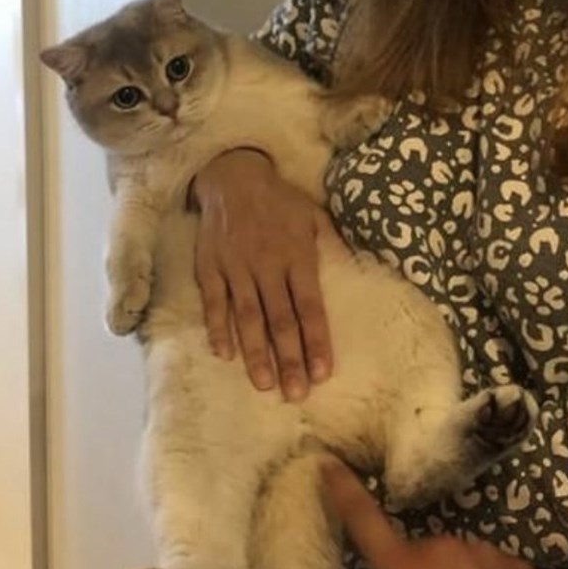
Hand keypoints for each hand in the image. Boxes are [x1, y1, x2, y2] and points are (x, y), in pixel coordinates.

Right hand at [192, 149, 335, 400]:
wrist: (232, 175)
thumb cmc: (279, 200)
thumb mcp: (314, 216)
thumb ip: (332, 246)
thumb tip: (358, 270)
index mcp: (297, 256)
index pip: (310, 307)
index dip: (317, 341)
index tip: (323, 373)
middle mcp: (268, 266)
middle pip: (280, 320)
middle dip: (289, 359)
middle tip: (296, 393)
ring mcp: (236, 268)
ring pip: (248, 317)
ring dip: (255, 353)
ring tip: (264, 384)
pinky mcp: (210, 267)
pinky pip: (214, 302)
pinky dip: (218, 328)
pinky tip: (225, 354)